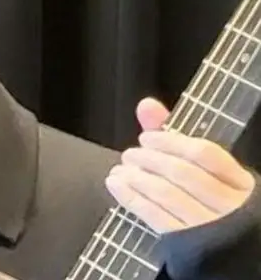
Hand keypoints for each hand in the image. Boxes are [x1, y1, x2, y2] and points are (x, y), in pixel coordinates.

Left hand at [104, 97, 255, 233]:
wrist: (225, 249)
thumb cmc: (211, 200)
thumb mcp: (204, 170)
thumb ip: (174, 137)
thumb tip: (146, 105)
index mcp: (238, 181)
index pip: (205, 153)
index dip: (169, 141)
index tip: (146, 137)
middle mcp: (228, 203)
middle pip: (181, 172)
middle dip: (148, 159)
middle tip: (130, 154)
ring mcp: (208, 226)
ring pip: (166, 193)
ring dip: (135, 177)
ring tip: (121, 170)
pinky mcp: (186, 244)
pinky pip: (154, 216)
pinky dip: (130, 197)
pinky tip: (116, 185)